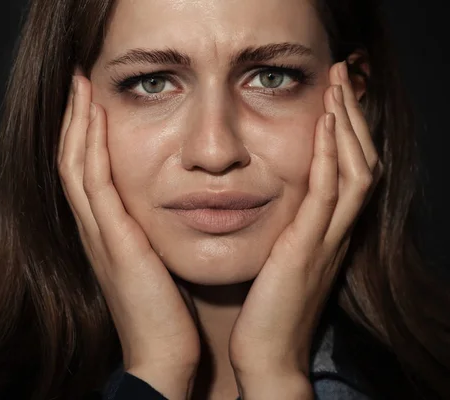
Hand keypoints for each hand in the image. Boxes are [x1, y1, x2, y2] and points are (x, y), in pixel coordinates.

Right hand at [58, 75, 199, 398]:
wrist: (164, 354)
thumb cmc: (166, 311)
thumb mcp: (155, 262)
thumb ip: (151, 234)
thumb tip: (166, 208)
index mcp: (106, 233)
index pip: (85, 172)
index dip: (83, 134)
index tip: (89, 99)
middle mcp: (95, 229)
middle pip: (72, 161)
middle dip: (73, 119)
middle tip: (76, 81)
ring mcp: (99, 233)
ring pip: (76, 165)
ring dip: (76, 123)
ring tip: (79, 85)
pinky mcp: (114, 239)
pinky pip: (95, 182)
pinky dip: (91, 146)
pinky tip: (95, 116)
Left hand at [229, 61, 382, 396]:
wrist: (266, 357)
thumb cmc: (264, 313)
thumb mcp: (276, 262)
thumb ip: (281, 233)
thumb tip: (259, 205)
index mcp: (323, 235)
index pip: (346, 172)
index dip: (345, 133)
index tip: (332, 97)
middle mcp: (333, 233)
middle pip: (360, 161)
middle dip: (353, 116)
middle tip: (342, 77)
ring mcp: (325, 240)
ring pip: (354, 169)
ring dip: (348, 123)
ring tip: (338, 85)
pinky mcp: (307, 249)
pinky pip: (327, 192)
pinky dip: (330, 155)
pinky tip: (324, 124)